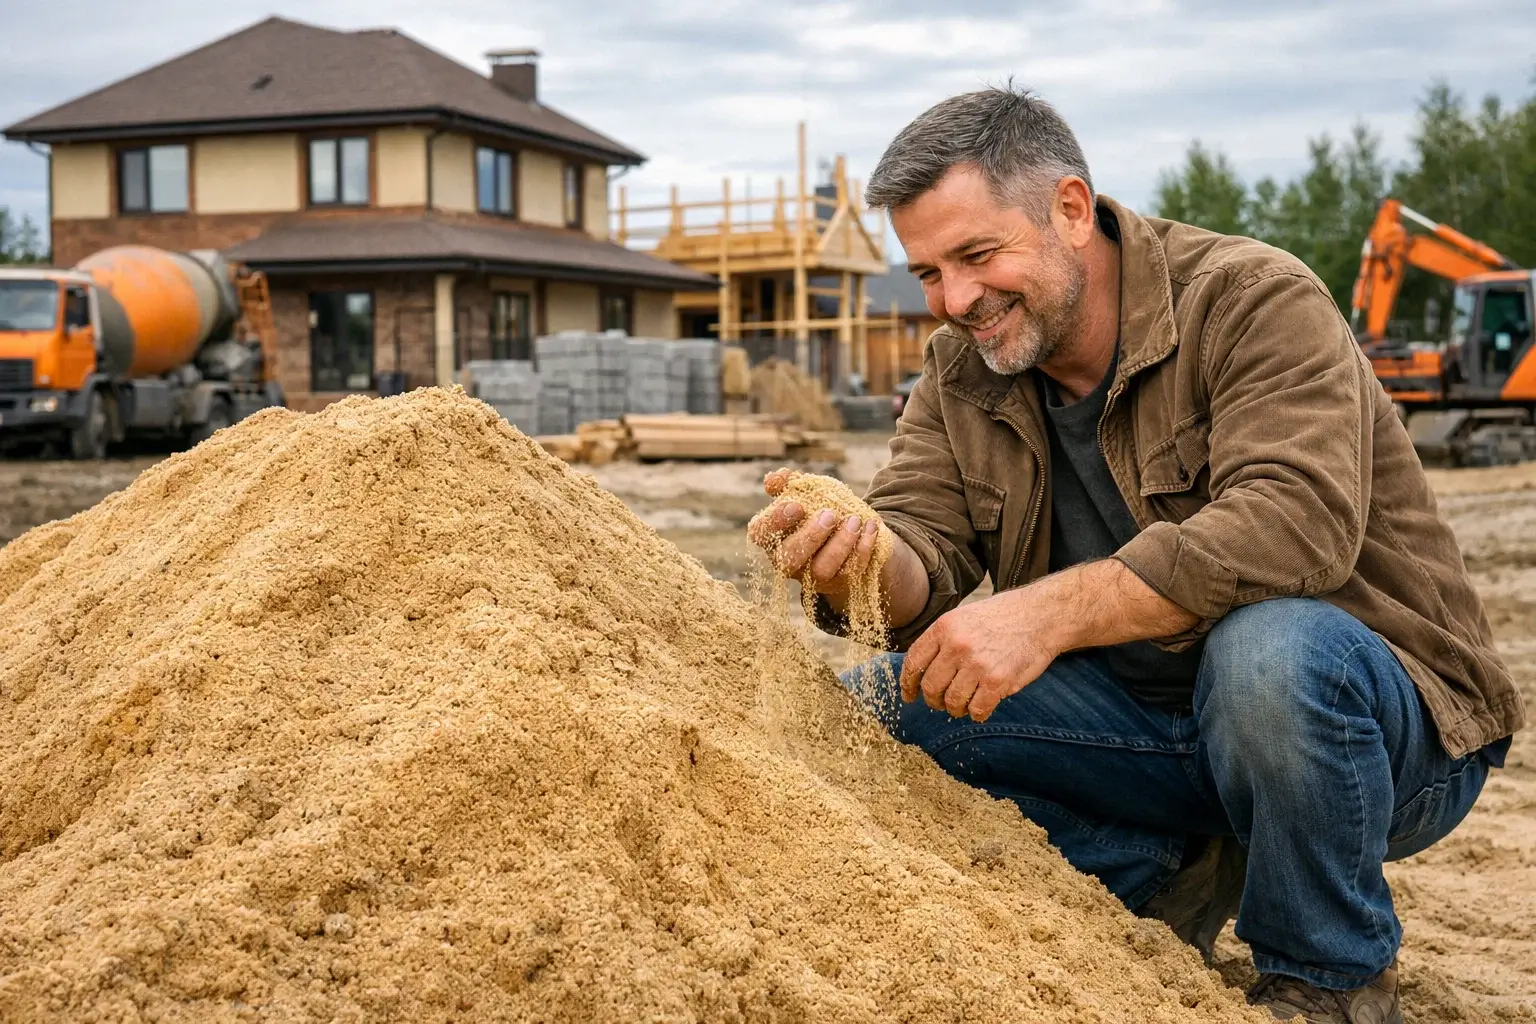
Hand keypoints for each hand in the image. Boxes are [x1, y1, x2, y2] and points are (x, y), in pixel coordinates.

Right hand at [747, 468, 882, 599]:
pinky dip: (862, 548)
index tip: (797, 505)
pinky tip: (870, 528)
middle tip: (830, 515)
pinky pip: (850, 571)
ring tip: (855, 520)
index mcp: (773, 536)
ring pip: (821, 570)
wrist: (855, 530)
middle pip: (788, 560)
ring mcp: (814, 576)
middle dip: (809, 537)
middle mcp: (788, 561)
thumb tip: (776, 479)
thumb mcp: (808, 492)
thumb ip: (790, 483)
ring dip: (840, 544)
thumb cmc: (822, 509)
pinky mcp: (840, 582)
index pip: (761, 533)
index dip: (776, 521)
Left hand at [899, 588, 1060, 721]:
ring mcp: (977, 664)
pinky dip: (977, 714)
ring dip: (955, 709)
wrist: (1040, 616)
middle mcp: (957, 646)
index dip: (908, 683)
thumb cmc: (1002, 617)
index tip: (909, 695)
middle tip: (941, 703)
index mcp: (944, 628)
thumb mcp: (964, 618)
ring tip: (962, 706)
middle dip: (933, 700)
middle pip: (931, 686)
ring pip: (952, 702)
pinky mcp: (998, 681)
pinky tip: (980, 709)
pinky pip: (977, 709)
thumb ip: (942, 641)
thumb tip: (920, 670)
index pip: (913, 661)